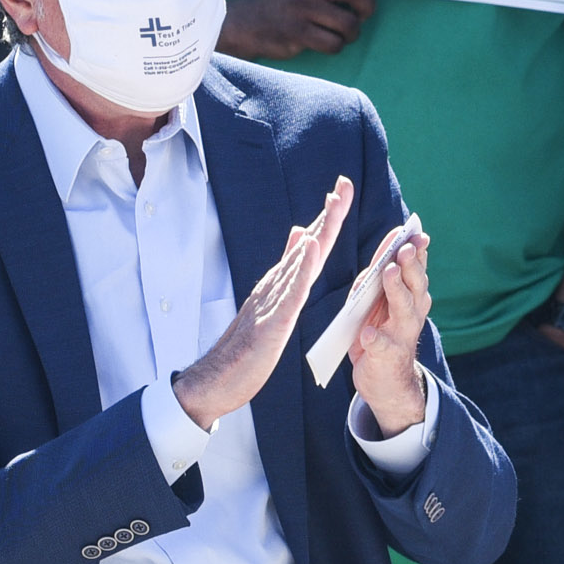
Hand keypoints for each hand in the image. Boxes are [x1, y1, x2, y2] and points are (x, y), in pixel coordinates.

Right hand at [171, 175, 353, 426]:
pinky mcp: (272, 321)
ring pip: (302, 260)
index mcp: (280, 284)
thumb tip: (299, 236)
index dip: (327, 219)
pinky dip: (302, 267)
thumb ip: (286, 272)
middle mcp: (276, 285)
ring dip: (320, 231)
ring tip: (334, 203)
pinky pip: (290, 291)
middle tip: (345, 184)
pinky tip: (312, 246)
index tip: (342, 191)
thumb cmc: (244, 347)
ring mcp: (273, 301)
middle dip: (328, 213)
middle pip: (308, 244)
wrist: (218, 379)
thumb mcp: (270, 305)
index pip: (309, 246)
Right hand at [221, 0, 387, 58]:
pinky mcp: (296, 32)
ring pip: (349, 23)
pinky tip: (326, 41)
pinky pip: (334, 43)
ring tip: (343, 32)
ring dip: (353, 32)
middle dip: (368, 7)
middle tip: (363, 15)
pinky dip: (336, 46)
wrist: (251, 22)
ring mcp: (299, 7)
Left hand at [346, 222, 435, 436]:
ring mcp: (401, 335)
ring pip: (403, 309)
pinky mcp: (385, 357)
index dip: (415, 250)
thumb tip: (374, 267)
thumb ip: (375, 286)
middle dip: (410, 264)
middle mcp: (412, 314)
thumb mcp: (379, 307)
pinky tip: (368, 334)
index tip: (413, 231)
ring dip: (397, 289)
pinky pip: (381, 346)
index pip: (414, 269)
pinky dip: (376, 340)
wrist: (388, 384)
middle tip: (404, 248)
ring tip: (390, 273)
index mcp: (411, 298)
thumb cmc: (381, 336)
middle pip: (414, 285)